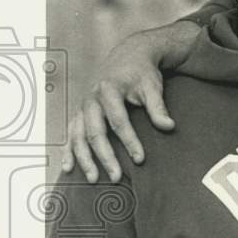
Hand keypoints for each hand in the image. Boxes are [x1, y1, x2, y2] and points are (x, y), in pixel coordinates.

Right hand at [60, 22, 199, 181]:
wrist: (128, 57)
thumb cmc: (141, 73)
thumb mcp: (152, 86)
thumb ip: (158, 107)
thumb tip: (168, 127)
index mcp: (108, 90)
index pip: (119, 121)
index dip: (129, 141)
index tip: (140, 159)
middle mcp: (90, 99)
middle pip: (95, 132)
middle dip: (105, 156)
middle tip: (116, 177)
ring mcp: (83, 107)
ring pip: (78, 136)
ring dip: (84, 159)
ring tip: (93, 180)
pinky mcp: (80, 113)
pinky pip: (70, 134)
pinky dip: (68, 151)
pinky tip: (68, 168)